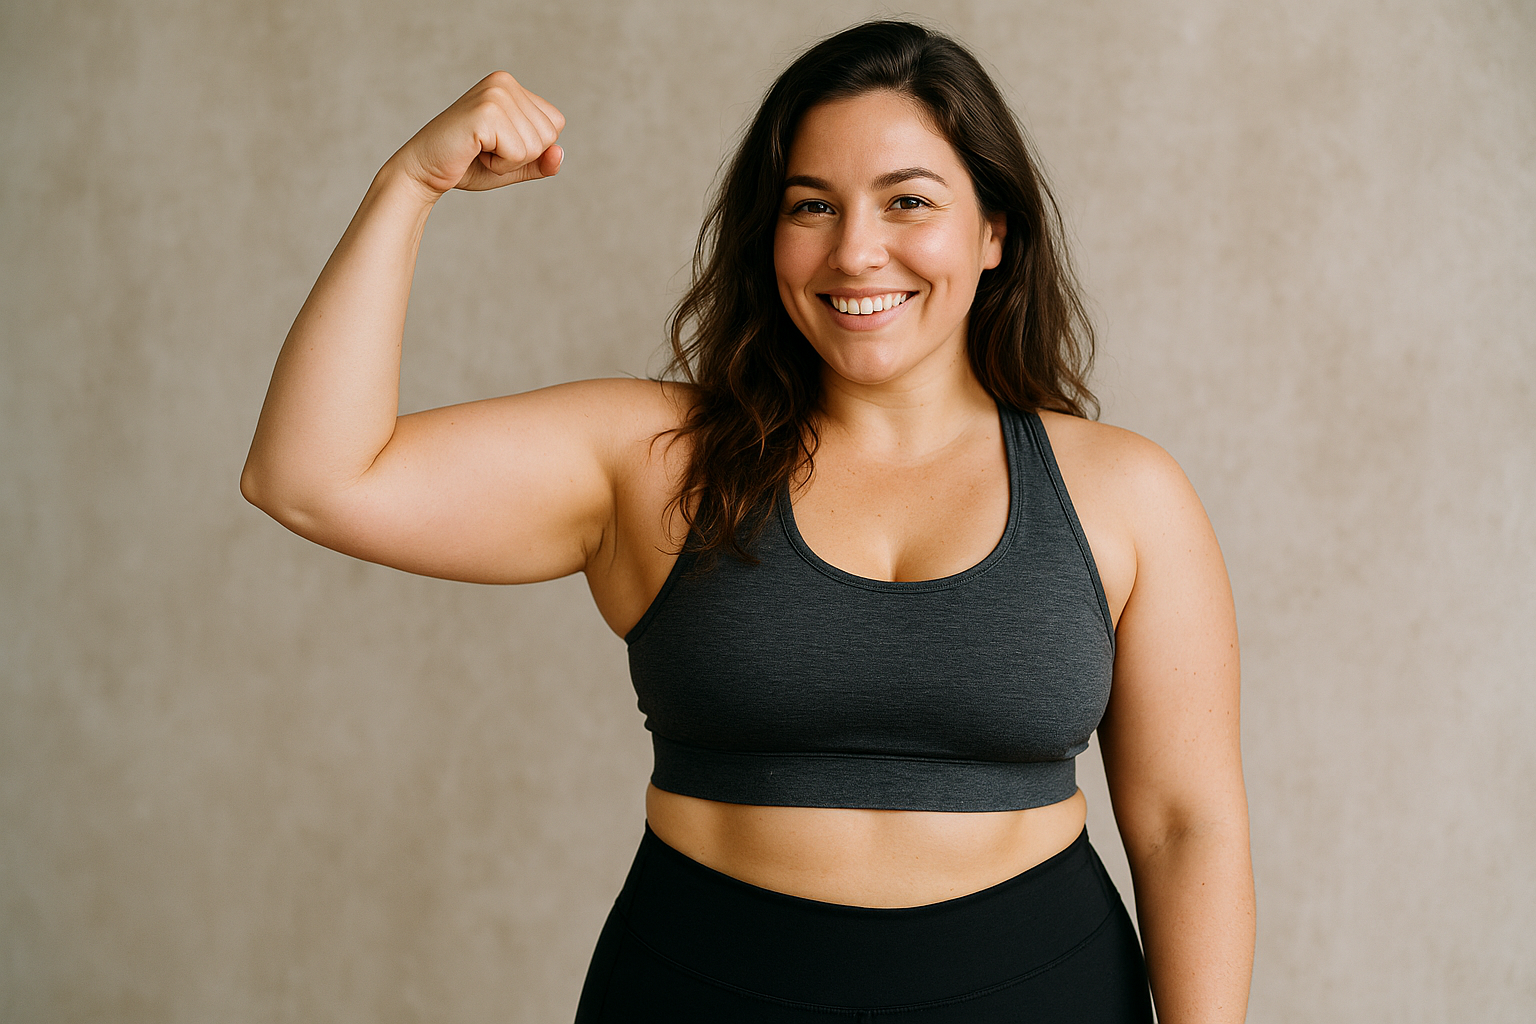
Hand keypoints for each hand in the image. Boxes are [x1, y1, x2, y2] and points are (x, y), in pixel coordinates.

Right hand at [391, 72, 564, 197]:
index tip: (496, 144)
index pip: (555, 124)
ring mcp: (495, 94)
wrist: (423, 170)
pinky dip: (500, 165)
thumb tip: (559, 152)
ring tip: (479, 150)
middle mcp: (504, 82)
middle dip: (521, 156)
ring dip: (509, 161)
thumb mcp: (513, 164)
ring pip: (537, 146)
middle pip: (549, 135)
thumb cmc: (466, 164)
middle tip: (485, 150)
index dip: (531, 148)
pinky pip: (520, 154)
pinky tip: (474, 153)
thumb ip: (541, 161)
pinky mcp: (487, 112)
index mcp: (511, 86)